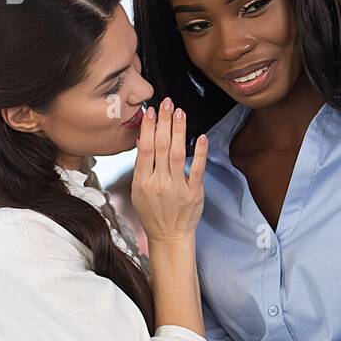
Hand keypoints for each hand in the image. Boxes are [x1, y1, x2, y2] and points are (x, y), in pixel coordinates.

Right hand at [130, 97, 207, 244]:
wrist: (169, 236)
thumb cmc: (153, 213)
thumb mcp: (139, 191)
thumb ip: (142, 166)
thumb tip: (143, 139)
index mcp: (143, 182)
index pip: (145, 149)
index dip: (149, 128)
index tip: (152, 111)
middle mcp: (159, 183)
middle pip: (162, 147)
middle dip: (165, 122)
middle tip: (168, 104)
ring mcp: (177, 188)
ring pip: (178, 154)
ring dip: (180, 131)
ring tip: (181, 113)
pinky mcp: (194, 193)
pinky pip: (197, 170)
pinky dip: (200, 153)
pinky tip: (201, 137)